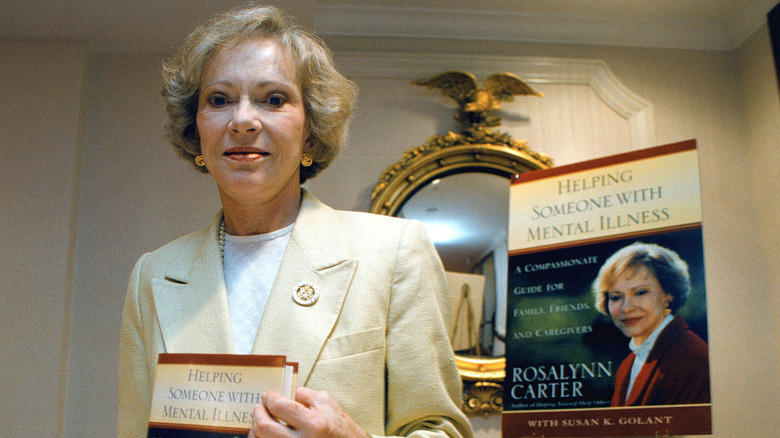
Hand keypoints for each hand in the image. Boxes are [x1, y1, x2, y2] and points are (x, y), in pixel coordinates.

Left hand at [248, 387, 368, 437]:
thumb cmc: (341, 429)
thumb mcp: (328, 404)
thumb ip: (304, 394)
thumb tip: (284, 391)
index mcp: (314, 424)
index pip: (279, 407)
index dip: (269, 398)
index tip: (267, 395)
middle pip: (264, 427)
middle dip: (257, 413)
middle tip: (259, 407)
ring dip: (256, 429)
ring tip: (261, 421)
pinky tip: (267, 434)